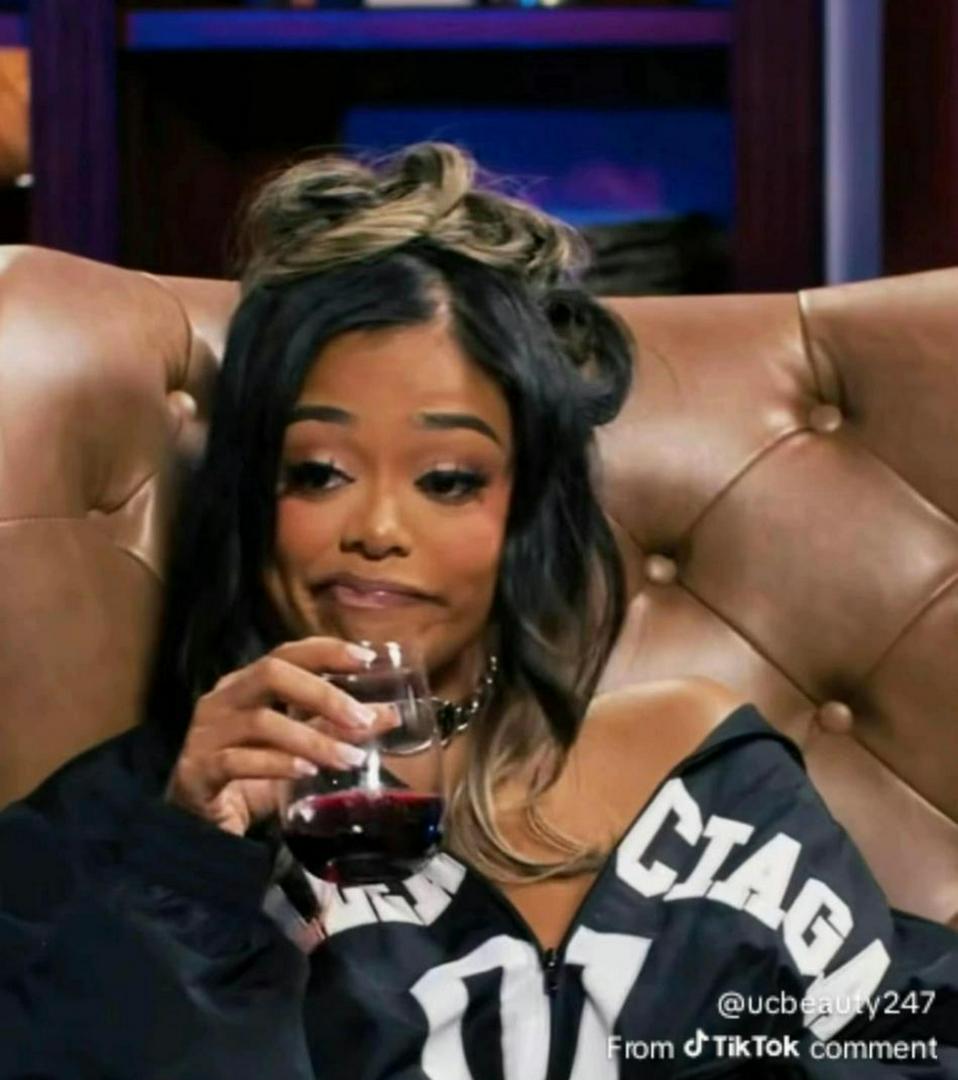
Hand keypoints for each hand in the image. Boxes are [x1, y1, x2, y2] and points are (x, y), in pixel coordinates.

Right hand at [164, 637, 394, 835]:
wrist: (200, 829)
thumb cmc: (252, 777)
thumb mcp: (302, 749)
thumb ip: (339, 730)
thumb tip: (390, 715)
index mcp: (246, 684)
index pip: (287, 653)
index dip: (326, 651)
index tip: (366, 658)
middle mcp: (223, 700)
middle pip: (271, 674)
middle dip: (322, 692)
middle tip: (362, 718)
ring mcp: (206, 734)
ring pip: (261, 722)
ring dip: (311, 739)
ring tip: (349, 758)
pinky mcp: (198, 770)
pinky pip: (238, 761)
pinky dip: (277, 765)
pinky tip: (307, 774)